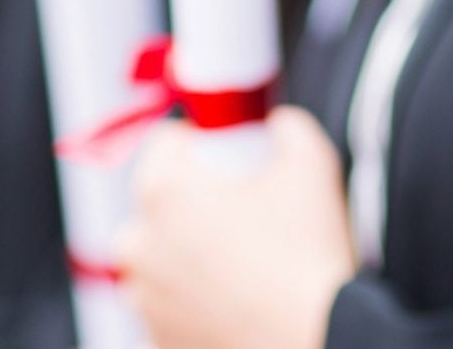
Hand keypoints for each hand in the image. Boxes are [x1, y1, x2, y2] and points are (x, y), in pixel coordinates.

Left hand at [120, 107, 356, 348]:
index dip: (202, 141)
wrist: (314, 340)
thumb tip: (277, 125)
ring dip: (188, 251)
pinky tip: (236, 298)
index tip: (229, 156)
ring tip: (243, 261)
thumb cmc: (308, 256)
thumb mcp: (312, 164)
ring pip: (159, 255)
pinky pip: (168, 302)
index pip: (165, 142)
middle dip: (193, 200)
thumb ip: (288, 127)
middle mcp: (138, 244)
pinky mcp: (156, 337)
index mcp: (164, 191)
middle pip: (157, 201)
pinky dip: (192, 297)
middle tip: (242, 210)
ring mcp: (143, 297)